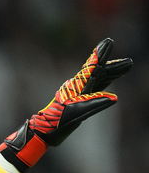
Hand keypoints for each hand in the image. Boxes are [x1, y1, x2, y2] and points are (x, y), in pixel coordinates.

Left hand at [0, 38, 131, 171]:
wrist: (44, 130)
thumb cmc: (57, 122)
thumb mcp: (77, 114)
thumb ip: (94, 103)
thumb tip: (114, 98)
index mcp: (78, 87)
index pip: (92, 68)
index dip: (101, 55)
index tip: (108, 42)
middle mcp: (78, 86)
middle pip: (99, 73)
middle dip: (113, 67)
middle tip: (128, 62)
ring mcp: (78, 92)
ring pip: (98, 79)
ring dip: (111, 73)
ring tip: (124, 66)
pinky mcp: (78, 99)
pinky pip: (94, 86)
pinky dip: (103, 81)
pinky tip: (109, 79)